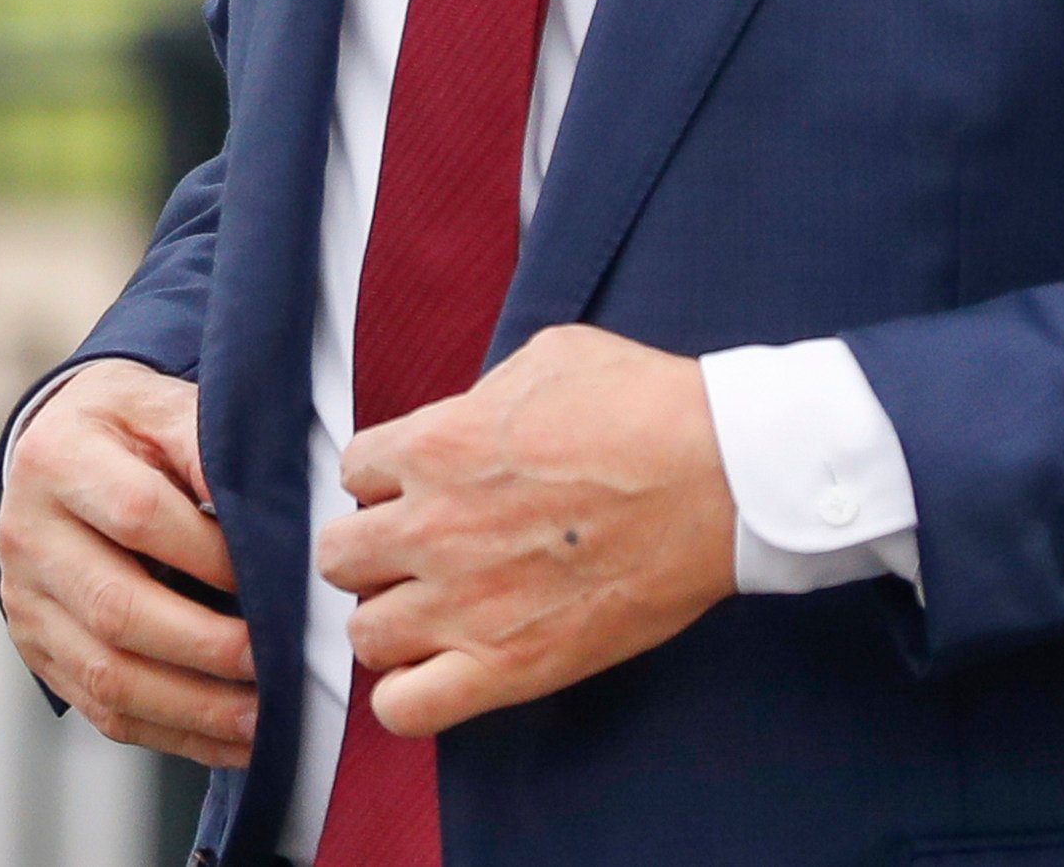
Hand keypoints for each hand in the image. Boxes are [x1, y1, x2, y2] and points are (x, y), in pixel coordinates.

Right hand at [0, 360, 258, 761]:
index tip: (280, 577)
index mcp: (58, 458)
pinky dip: (174, 732)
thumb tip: (262, 512)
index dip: (212, 555)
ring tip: (266, 718)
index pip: (139, 516)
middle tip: (282, 663)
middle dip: (210, 646)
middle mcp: (27, 535)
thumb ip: (208, 446)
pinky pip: (103, 709)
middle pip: (117, 609)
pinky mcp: (39, 652)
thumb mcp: (164, 405)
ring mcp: (24, 602)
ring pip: (107, 675)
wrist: (58, 447)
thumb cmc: (131, 428)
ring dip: (195, 707)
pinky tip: (232, 740)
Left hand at [317, 324, 736, 737]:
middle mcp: (432, 527)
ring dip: (392, 620)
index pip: (354, 471)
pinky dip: (410, 695)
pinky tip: (443, 668)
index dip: (387, 478)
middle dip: (374, 550)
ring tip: (436, 610)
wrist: (723, 477)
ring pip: (362, 635)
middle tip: (421, 549)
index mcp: (437, 444)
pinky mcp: (508, 668)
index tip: (421, 486)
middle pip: (340, 556)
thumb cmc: (648, 406)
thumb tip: (465, 418)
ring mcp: (464, 605)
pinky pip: (404, 708)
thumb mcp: (549, 355)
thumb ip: (482, 393)